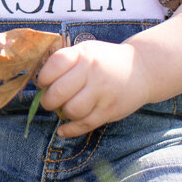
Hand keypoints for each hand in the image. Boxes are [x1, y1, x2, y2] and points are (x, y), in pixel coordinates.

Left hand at [36, 40, 152, 137]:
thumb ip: (65, 61)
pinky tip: (63, 129)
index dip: (43, 78)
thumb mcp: (87, 51)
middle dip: (48, 100)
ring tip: (65, 108)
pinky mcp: (110, 111)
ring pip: (71, 111)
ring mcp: (103, 92)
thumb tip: (39, 82)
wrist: (142, 69)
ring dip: (63, 113)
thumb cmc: (106, 60)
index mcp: (84, 54)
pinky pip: (84, 125)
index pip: (54, 65)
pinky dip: (70, 130)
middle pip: (59, 92)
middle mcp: (93, 72)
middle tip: (50, 101)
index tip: (43, 83)